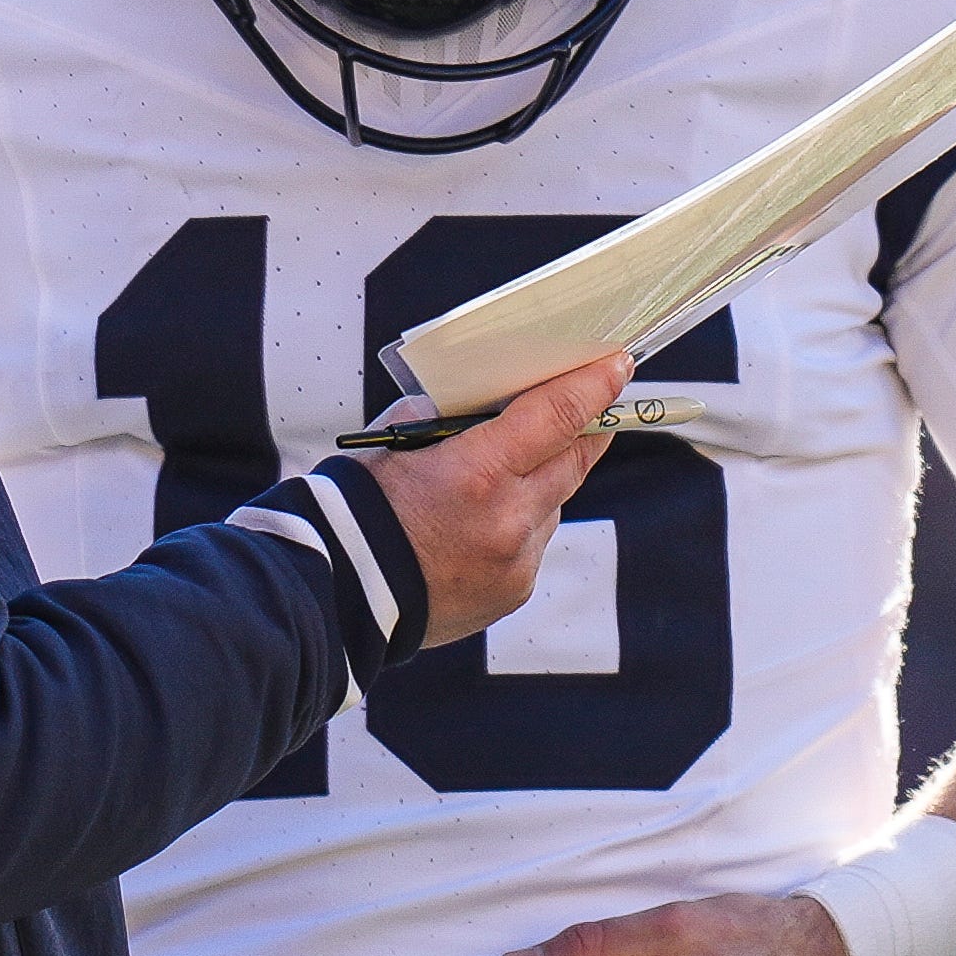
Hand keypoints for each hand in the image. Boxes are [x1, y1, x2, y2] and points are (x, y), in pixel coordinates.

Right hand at [368, 356, 627, 647]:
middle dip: (586, 427)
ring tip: (500, 475)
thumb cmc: (359, 508)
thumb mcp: (401, 440)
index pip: (558, 415)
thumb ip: (453, 416)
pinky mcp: (514, 591)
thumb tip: (498, 398)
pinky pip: (534, 541)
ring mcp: (516, 562)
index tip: (616, 363)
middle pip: (573, 459)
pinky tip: (480, 523)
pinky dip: (520, 523)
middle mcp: (508, 521)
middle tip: (594, 401)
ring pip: (554, 502)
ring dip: (542, 480)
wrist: (338, 592)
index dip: (594, 383)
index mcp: (477, 474)